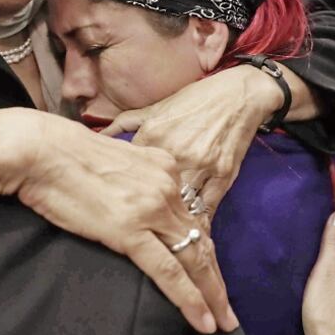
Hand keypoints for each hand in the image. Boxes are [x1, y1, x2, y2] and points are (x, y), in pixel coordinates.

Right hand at [15, 110, 237, 334]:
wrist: (39, 149)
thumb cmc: (63, 152)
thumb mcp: (114, 158)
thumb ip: (133, 176)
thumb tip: (132, 197)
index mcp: (162, 166)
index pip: (192, 216)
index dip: (205, 248)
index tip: (212, 272)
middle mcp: (165, 185)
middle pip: (200, 239)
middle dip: (216, 278)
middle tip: (227, 309)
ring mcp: (151, 208)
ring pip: (193, 258)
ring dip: (211, 294)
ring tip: (222, 320)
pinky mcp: (131, 229)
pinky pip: (169, 272)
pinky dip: (190, 299)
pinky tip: (202, 319)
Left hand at [101, 65, 280, 217]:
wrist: (236, 95)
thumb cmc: (193, 100)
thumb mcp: (154, 108)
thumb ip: (124, 123)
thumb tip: (98, 136)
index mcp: (153, 136)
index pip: (129, 173)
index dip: (123, 189)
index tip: (118, 203)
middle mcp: (174, 153)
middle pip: (152, 195)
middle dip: (144, 213)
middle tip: (137, 230)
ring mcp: (200, 166)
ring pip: (179, 207)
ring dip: (172, 223)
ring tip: (163, 238)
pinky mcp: (222, 176)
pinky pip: (206, 209)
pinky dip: (196, 224)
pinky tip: (188, 234)